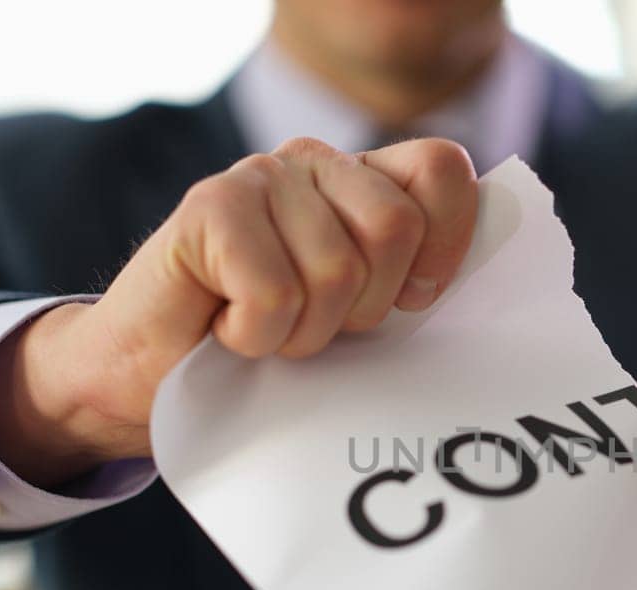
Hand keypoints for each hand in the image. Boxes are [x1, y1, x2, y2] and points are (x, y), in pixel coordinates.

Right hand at [0, 137, 477, 486]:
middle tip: (318, 325)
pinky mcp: (208, 208)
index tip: (415, 301)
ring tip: (268, 331)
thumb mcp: (359, 318)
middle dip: (364, 306)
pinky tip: (228, 327)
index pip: (443, 170)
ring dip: (303, 332)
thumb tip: (487, 288)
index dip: (445, 242)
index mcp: (364, 180)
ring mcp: (259, 178)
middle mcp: (315, 163)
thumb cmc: (268, 351)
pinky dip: (256, 336)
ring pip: (334, 270)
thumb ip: (415, 285)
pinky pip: (274, 292)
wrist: (149, 380)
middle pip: (395, 227)